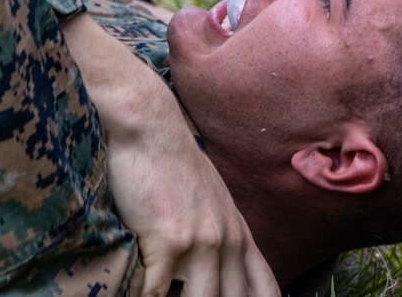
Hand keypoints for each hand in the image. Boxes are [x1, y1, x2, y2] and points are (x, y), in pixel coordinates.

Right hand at [64, 15, 279, 296]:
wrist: (148, 122)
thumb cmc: (170, 159)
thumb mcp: (211, 196)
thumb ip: (224, 233)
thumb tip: (222, 265)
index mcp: (239, 234)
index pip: (267, 291)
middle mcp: (227, 242)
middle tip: (187, 293)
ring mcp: (201, 242)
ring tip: (160, 295)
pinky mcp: (169, 240)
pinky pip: (158, 292)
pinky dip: (144, 294)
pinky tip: (134, 289)